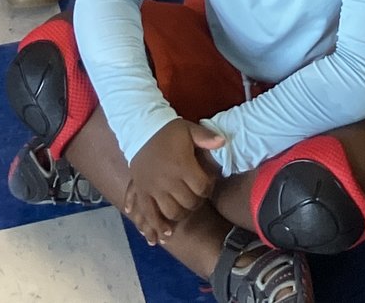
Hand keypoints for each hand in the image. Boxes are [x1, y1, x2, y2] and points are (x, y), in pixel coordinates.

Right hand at [123, 119, 218, 240]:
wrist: (140, 129)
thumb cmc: (168, 131)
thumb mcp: (189, 129)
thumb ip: (206, 137)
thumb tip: (224, 142)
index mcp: (183, 166)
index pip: (202, 188)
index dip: (209, 189)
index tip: (208, 184)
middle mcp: (169, 180)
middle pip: (188, 203)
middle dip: (196, 202)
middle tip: (197, 197)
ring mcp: (153, 188)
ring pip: (170, 212)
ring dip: (179, 216)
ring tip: (183, 215)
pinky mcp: (141, 191)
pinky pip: (148, 213)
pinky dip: (156, 225)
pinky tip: (163, 235)